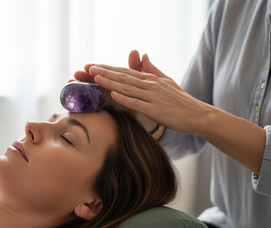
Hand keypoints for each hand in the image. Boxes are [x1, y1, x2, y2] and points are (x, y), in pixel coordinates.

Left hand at [87, 54, 211, 134]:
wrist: (197, 115)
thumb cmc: (180, 101)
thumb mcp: (166, 81)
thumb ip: (152, 69)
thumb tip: (143, 55)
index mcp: (151, 79)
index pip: (125, 72)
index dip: (109, 69)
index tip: (93, 67)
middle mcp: (150, 85)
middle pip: (123, 77)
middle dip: (104, 73)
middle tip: (88, 69)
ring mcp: (153, 97)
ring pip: (128, 88)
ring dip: (111, 82)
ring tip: (96, 78)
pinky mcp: (156, 109)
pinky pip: (138, 103)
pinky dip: (125, 98)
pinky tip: (114, 94)